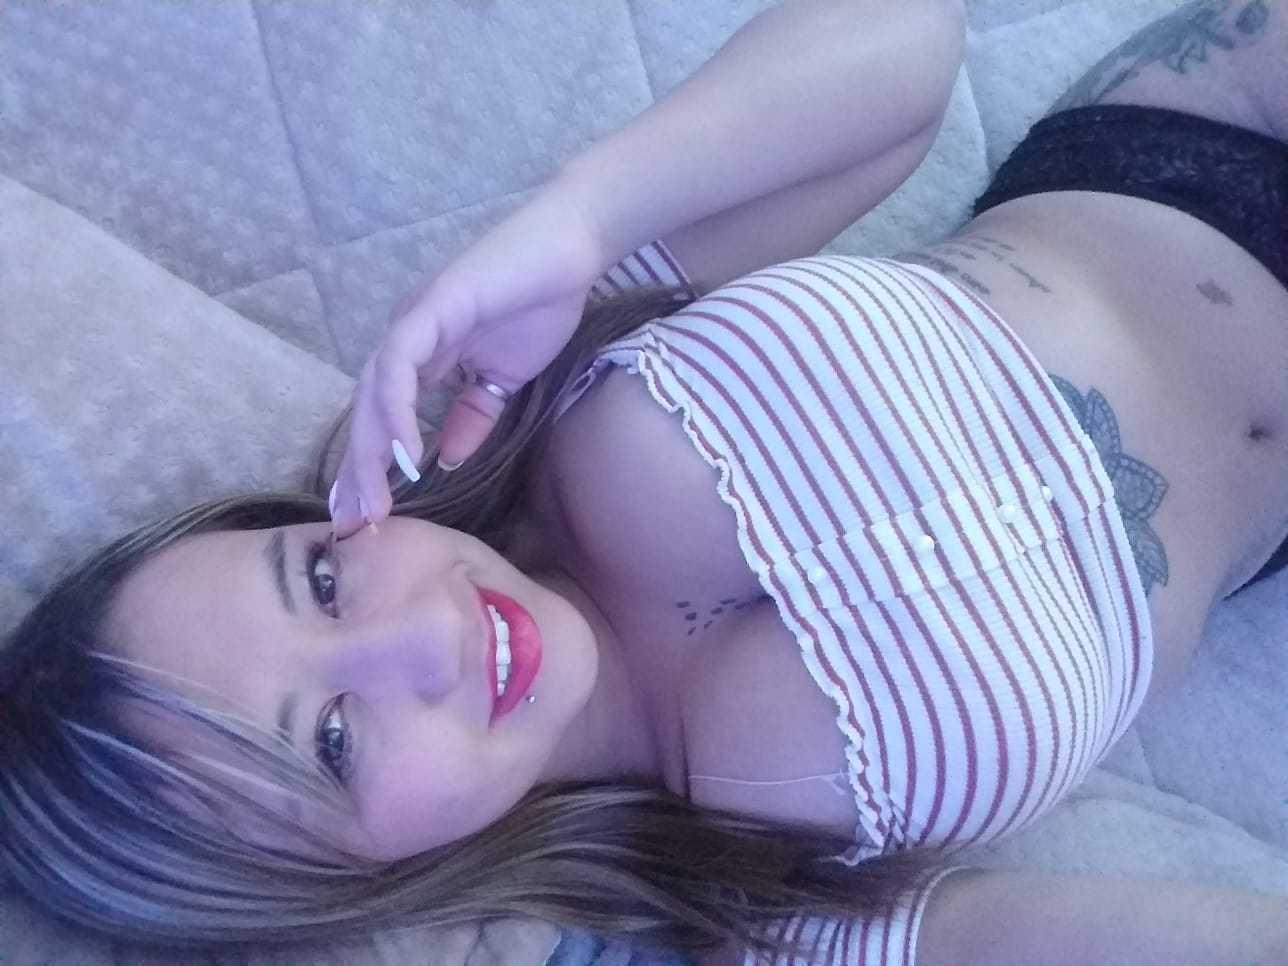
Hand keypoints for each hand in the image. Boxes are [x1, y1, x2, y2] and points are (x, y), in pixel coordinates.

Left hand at [329, 184, 605, 536]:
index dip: (370, 467)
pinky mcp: (431, 307)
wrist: (570, 254)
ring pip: (373, 392)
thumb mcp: (503, 379)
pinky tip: (403, 451)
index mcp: (419, 357)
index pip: (381, 418)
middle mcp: (406, 341)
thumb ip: (473, 416)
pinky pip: (400, 364)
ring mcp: (414, 322)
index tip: (366, 517)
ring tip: (373, 498)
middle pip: (365, 411)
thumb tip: (445, 459)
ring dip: (370, 449)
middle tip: (355, 524)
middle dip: (358, 471)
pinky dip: (395, 408)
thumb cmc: (538, 306)